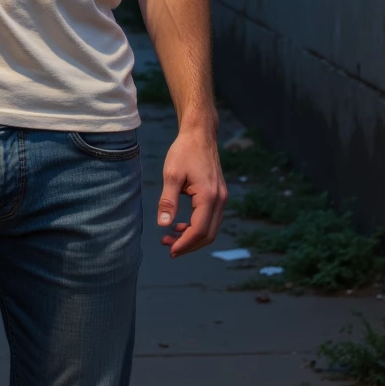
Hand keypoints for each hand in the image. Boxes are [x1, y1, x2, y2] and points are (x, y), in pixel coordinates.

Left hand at [157, 122, 226, 256]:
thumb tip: (163, 225)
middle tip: (168, 247)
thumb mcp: (171, 175)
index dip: (184, 244)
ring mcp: (221, 198)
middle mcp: (220, 200)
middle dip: (188, 245)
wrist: (200, 134)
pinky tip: (180, 225)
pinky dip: (197, 226)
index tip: (170, 250)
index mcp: (209, 196)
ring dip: (192, 237)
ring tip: (170, 237)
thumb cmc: (185, 151)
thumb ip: (168, 201)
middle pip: (208, 234)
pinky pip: (210, 218)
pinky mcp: (218, 195)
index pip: (198, 230)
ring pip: (211, 228)